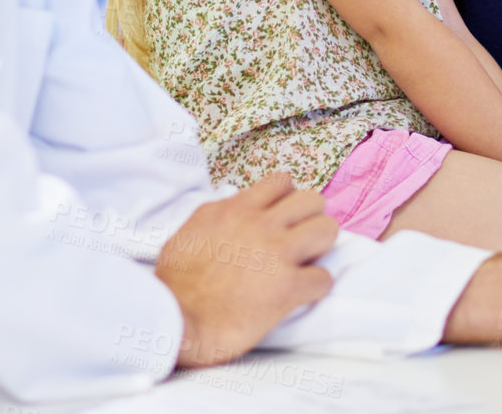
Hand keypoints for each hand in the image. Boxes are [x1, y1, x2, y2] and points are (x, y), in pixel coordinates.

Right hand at [155, 174, 338, 367]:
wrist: (176, 320)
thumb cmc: (175, 283)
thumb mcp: (189, 232)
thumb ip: (217, 218)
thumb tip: (229, 212)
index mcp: (236, 209)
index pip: (281, 182)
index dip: (287, 200)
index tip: (281, 218)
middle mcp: (260, 224)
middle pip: (313, 200)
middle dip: (311, 219)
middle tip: (299, 240)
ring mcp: (277, 254)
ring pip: (327, 229)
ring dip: (321, 247)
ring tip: (306, 262)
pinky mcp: (288, 288)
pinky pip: (323, 278)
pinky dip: (316, 286)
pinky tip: (301, 294)